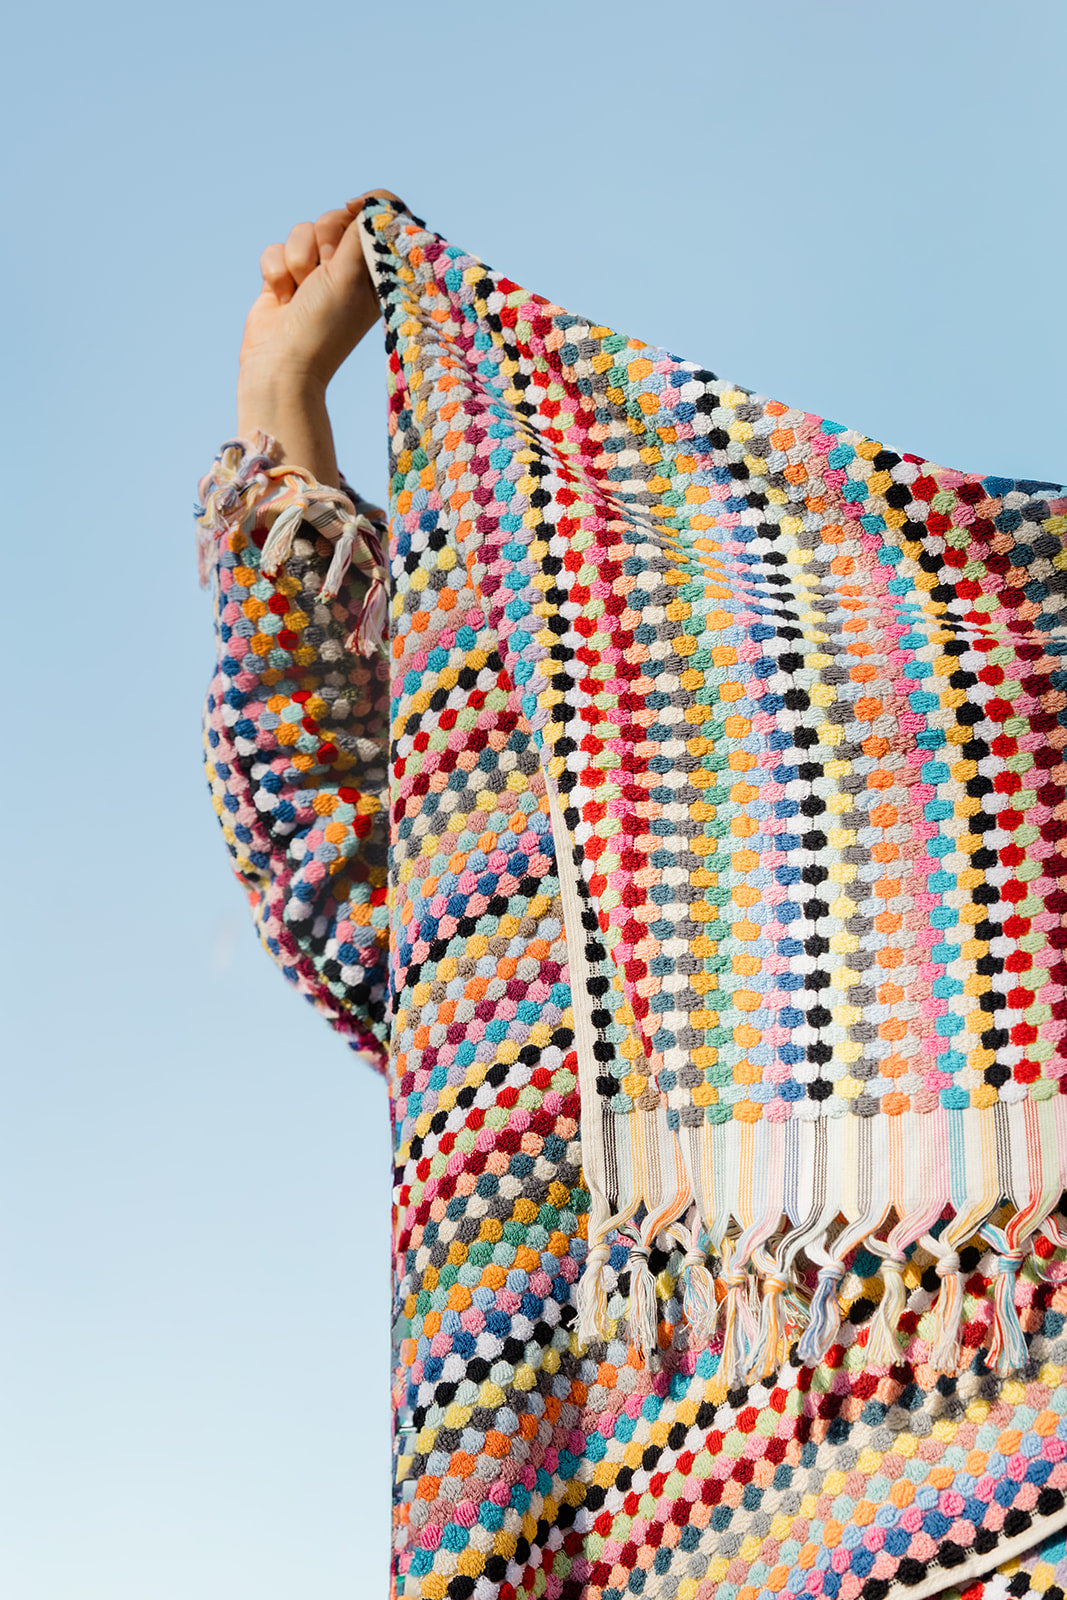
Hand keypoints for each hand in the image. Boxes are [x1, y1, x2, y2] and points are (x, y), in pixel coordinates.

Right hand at [235, 190, 400, 484]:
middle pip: (336, 216)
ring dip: (297, 259)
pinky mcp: (285, 277)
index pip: (380, 218)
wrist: (282, 363)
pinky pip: (275, 248)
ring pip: (302, 230)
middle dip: (323, 238)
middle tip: (324, 269)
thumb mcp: (352, 275)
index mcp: (376, 271)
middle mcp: (348, 269)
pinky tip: (282, 298)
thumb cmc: (325, 324)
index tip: (354, 209)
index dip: (367, 207)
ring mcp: (314, 273)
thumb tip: (374, 202)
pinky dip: (275, 270)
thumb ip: (362, 234)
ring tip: (301, 291)